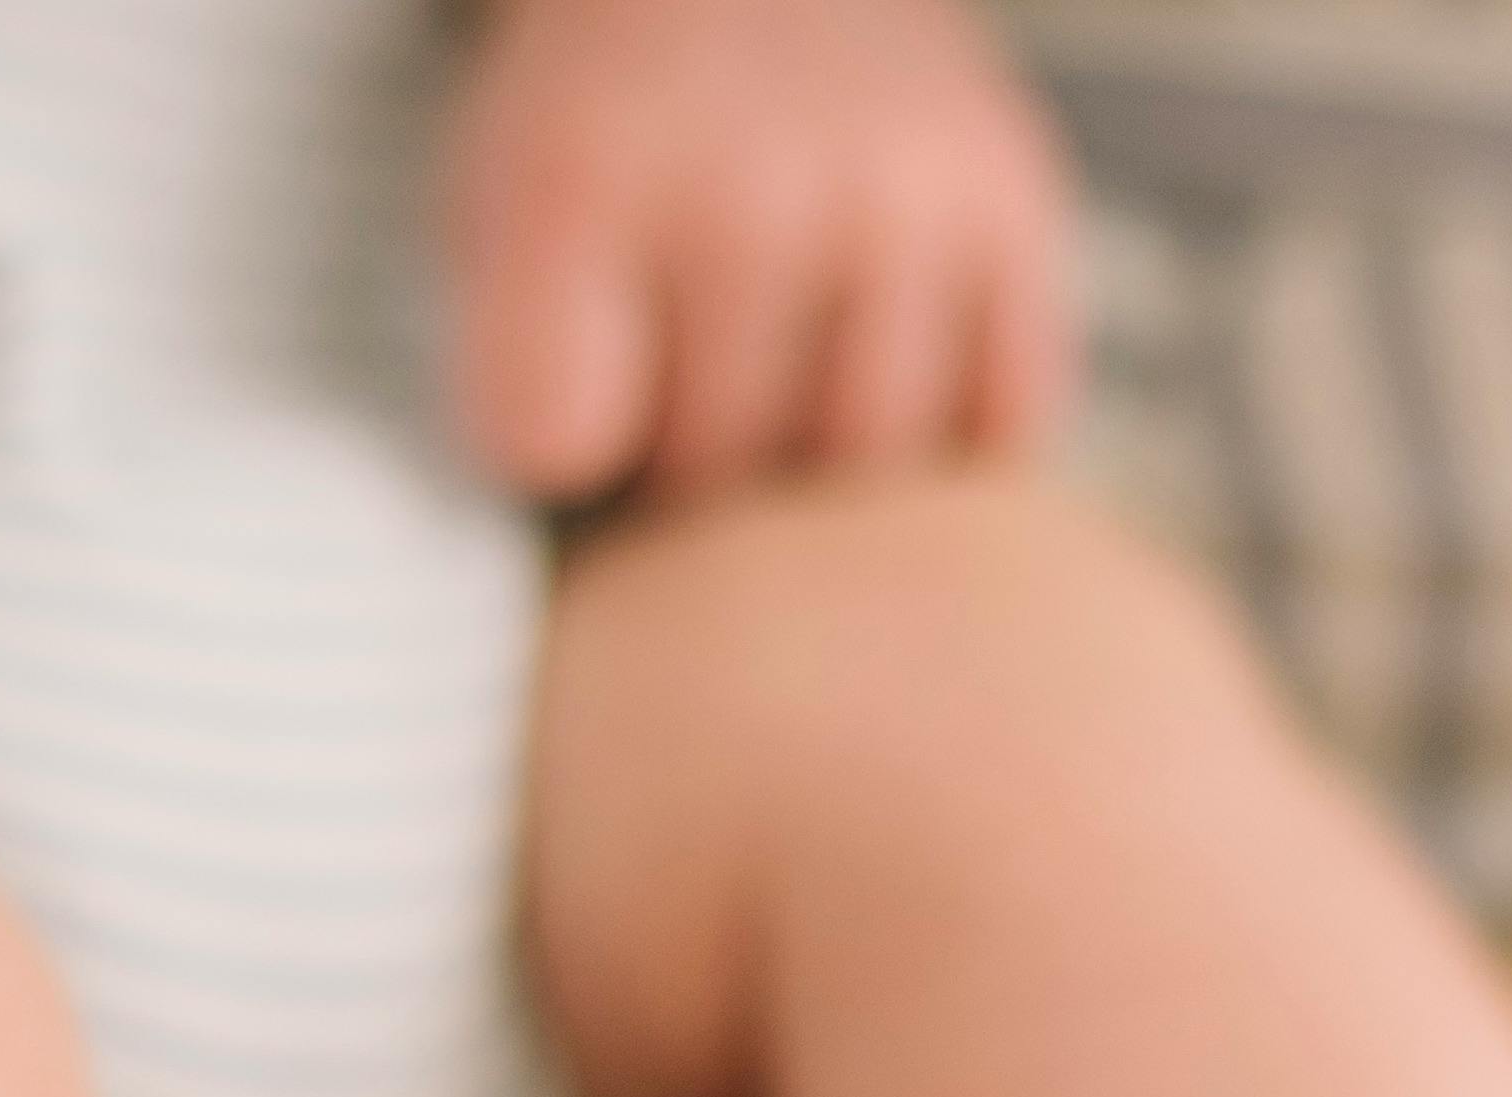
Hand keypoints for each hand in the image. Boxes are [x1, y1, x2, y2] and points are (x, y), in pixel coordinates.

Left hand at [441, 0, 1072, 506]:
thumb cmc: (610, 115)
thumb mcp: (494, 203)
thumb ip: (519, 371)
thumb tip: (605, 566)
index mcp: (585, 174)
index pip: (554, 442)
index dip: (552, 456)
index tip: (560, 412)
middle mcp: (755, 183)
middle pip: (718, 468)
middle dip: (685, 467)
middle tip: (678, 401)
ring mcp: (903, 195)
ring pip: (866, 466)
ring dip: (817, 466)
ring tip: (779, 391)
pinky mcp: (1016, 205)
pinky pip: (996, 424)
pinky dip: (942, 436)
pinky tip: (881, 374)